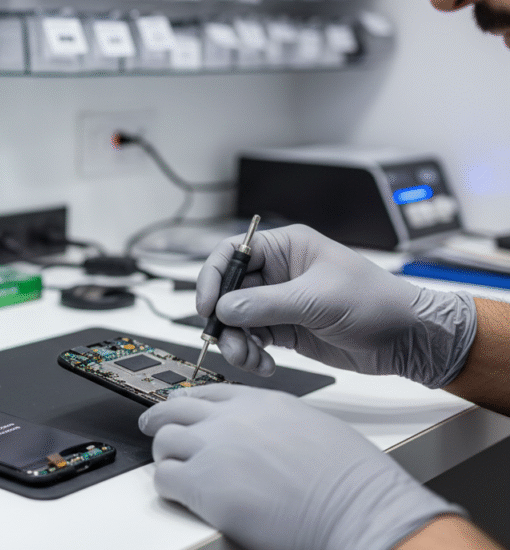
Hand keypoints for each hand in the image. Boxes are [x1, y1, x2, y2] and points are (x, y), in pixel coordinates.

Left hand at [139, 384, 461, 549]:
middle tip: (152, 426)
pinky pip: (164, 477)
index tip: (181, 407)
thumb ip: (278, 423)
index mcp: (262, 402)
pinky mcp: (203, 484)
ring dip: (164, 453)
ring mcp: (214, 448)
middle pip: (177, 408)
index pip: (210, 392)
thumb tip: (265, 436)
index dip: (190, 402)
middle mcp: (233, 418)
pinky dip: (167, 484)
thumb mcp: (314, 426)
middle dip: (161, 417)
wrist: (357, 508)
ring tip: (170, 466)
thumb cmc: (351, 479)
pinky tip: (179, 492)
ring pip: (164, 439)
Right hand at [196, 224, 475, 387]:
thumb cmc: (376, 303)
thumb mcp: (318, 299)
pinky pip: (252, 341)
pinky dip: (251, 355)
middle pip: (228, 291)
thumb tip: (223, 309)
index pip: (233, 253)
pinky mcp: (285, 330)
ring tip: (251, 360)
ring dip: (237, 343)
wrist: (408, 340)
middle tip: (227, 342)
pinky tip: (266, 365)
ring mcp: (280, 303)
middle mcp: (278, 273)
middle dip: (224, 320)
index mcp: (286, 248)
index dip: (213, 277)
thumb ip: (266, 304)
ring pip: (237, 321)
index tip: (207, 306)